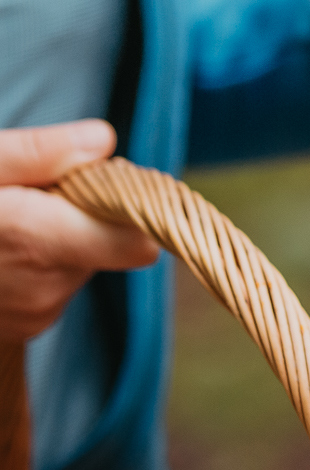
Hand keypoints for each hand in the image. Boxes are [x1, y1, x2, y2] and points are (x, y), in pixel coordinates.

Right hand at [0, 121, 159, 342]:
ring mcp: (34, 315)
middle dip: (81, 211)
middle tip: (28, 191)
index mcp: (37, 243)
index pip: (136, 240)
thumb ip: (36, 154)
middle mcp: (45, 289)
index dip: (134, 205)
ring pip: (80, 261)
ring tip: (1, 219)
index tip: (104, 179)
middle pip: (109, 243)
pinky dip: (35, 261)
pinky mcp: (22, 329)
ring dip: (55, 235)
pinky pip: (53, 284)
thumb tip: (104, 141)